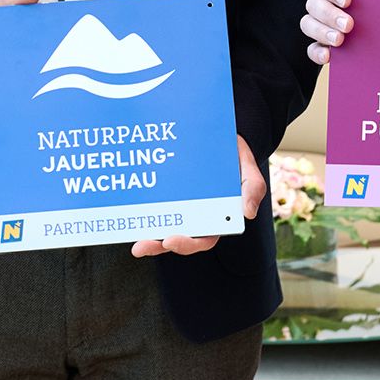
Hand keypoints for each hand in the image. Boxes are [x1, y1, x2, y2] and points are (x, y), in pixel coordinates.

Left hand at [132, 134, 266, 256]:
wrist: (219, 132)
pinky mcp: (167, 190)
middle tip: (141, 247)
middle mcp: (197, 214)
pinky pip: (154, 202)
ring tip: (133, 241)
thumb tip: (248, 213)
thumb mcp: (249, 168)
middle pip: (178, 237)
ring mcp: (180, 203)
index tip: (170, 241)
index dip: (187, 244)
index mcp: (218, 216)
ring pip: (163, 224)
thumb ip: (253, 188)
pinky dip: (142, 209)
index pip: (203, 238)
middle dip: (158, 246)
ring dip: (147, 235)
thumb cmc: (236, 154)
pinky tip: (126, 208)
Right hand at [301, 0, 379, 66]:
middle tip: (350, 24)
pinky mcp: (323, 44)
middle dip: (329, 14)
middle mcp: (322, 0)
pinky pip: (312, 49)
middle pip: (312, 3)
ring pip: (308, 24)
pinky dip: (317, 53)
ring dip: (322, 32)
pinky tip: (330, 56)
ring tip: (341, 40)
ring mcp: (320, 23)